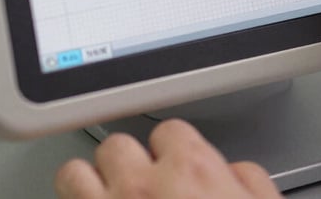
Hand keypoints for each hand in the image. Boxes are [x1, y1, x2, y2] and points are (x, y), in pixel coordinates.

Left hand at [55, 119, 281, 198]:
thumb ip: (247, 181)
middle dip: (126, 163)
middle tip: (137, 186)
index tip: (173, 164)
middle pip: (115, 146)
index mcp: (191, 171)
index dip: (173, 150)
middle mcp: (141, 189)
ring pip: (73, 174)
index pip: (168, 132)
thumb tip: (233, 172)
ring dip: (87, 185)